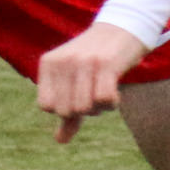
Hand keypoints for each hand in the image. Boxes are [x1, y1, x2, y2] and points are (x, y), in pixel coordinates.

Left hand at [35, 22, 150, 143]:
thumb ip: (67, 113)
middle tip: (94, 94)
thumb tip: (60, 141)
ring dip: (99, 108)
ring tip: (105, 92)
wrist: (123, 28)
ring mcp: (83, 62)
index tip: (77, 96)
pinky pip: (104, 100)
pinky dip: (112, 103)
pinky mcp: (106, 63)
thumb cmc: (96, 60)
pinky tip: (116, 92)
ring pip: (84, 107)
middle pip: (66, 110)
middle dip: (84, 111)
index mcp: (48, 63)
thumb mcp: (75, 82)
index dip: (64, 109)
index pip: (46, 106)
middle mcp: (62, 61)